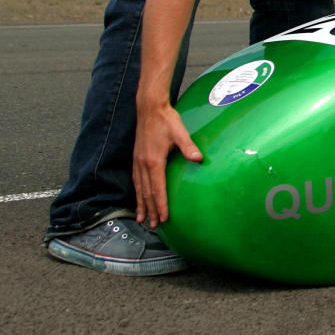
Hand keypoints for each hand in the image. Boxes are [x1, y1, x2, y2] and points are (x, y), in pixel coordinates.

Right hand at [132, 102, 203, 227]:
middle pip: (147, 192)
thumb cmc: (166, 120)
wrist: (149, 109)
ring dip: (141, 204)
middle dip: (151, 210)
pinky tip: (139, 198)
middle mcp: (143, 164)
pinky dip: (137, 192)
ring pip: (139, 188)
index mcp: (154, 161)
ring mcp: (138, 162)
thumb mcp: (179, 132)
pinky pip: (136, 180)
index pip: (158, 188)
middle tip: (154, 226)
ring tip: (142, 219)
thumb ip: (188, 147)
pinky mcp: (136, 158)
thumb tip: (199, 159)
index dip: (161, 204)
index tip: (164, 218)